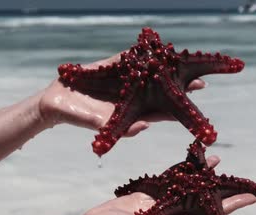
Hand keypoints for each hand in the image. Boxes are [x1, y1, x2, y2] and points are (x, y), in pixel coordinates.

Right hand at [38, 53, 206, 135]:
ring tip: (184, 62)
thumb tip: (143, 127)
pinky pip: (130, 59)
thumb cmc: (75, 115)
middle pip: (160, 93)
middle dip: (178, 88)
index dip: (176, 112)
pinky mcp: (112, 67)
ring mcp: (123, 80)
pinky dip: (142, 53)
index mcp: (131, 112)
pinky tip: (157, 46)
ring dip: (165, 68)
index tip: (193, 110)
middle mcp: (131, 96)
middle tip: (200, 84)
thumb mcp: (95, 121)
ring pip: (149, 74)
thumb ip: (116, 126)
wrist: (55, 101)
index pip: (158, 112)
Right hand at [81, 156, 255, 214]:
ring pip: (190, 185)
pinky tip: (192, 160)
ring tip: (218, 161)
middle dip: (223, 189)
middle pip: (206, 199)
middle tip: (243, 179)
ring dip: (205, 174)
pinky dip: (182, 168)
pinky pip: (172, 177)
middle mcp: (176, 213)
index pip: (213, 214)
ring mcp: (164, 201)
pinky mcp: (152, 191)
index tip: (251, 198)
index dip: (232, 206)